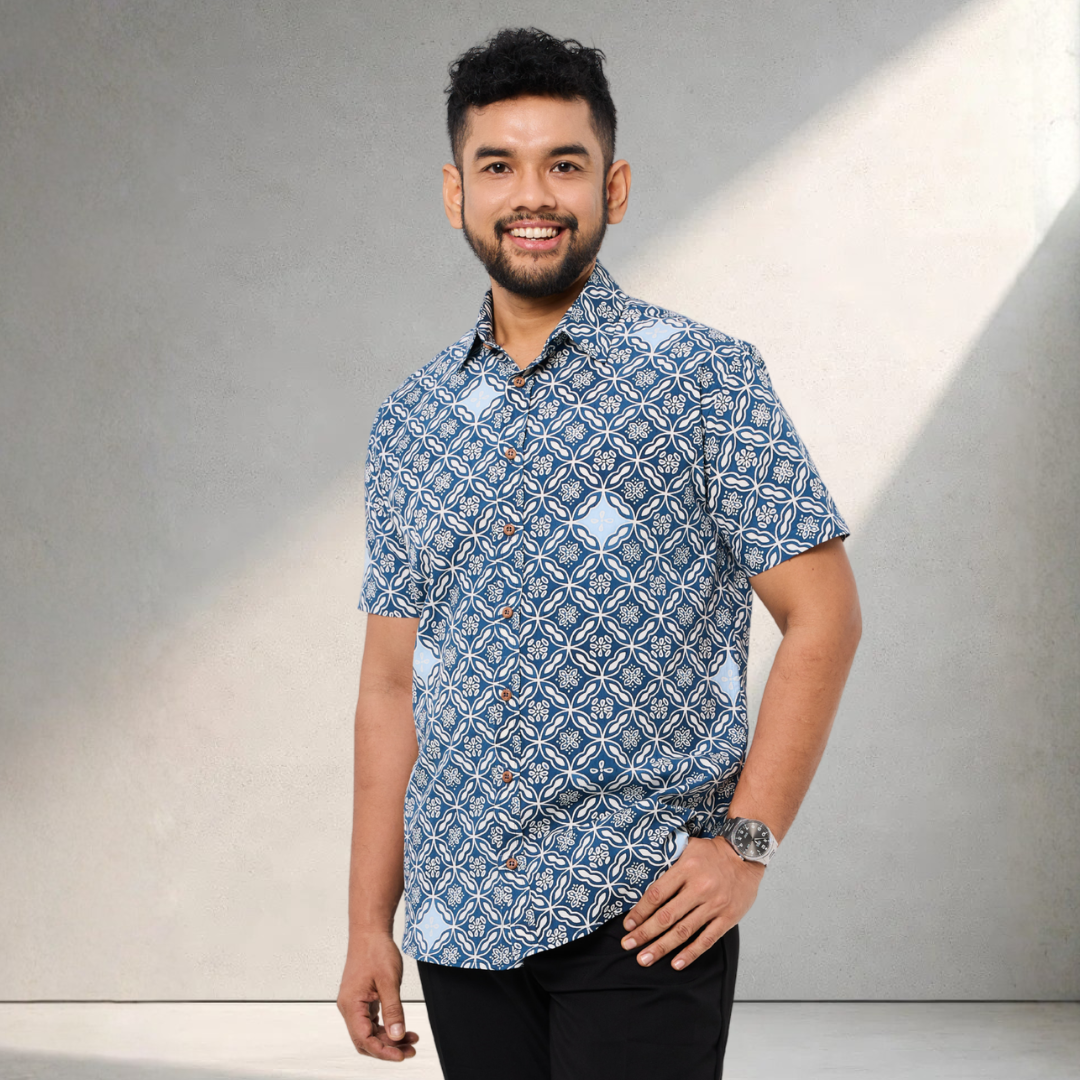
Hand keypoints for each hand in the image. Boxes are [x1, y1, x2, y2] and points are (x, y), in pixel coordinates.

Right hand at [337, 931, 419, 1061]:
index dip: (383, 1051)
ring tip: (411, 1040)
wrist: (369, 931)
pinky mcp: (362, 999)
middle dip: (388, 1048)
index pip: (364, 1039)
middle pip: (366, 1040)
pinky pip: (372, 1020)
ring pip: (370, 1031)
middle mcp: (349, 1008)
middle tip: (410, 1050)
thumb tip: (397, 1035)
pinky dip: (387, 1026)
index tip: (401, 1056)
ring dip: (389, 1038)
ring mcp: (355, 1004)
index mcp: (351, 1005)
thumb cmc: (376, 951)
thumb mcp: (389, 981)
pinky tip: (402, 1027)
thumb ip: (393, 1010)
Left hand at [619, 835, 765, 969]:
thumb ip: (669, 860)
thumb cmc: (713, 852)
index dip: (640, 911)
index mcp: (686, 868)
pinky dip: (690, 953)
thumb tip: (644, 873)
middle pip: (666, 916)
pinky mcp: (728, 918)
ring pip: (683, 931)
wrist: (746, 854)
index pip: (657, 894)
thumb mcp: (688, 846)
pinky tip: (676, 963)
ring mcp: (714, 904)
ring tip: (645, 958)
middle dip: (644, 933)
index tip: (628, 924)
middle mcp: (699, 887)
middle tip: (628, 945)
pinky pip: (707, 939)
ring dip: (662, 947)